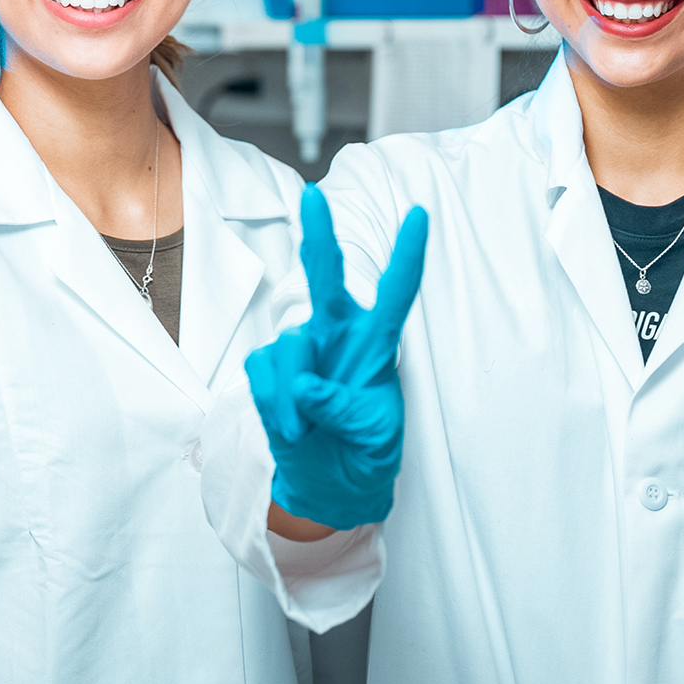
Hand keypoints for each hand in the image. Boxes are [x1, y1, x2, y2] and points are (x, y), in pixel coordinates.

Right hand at [246, 185, 427, 531]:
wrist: (329, 485)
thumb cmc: (365, 452)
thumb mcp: (374, 436)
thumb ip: (346, 408)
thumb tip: (307, 385)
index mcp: (376, 343)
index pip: (395, 294)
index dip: (407, 256)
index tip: (419, 216)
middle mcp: (337, 334)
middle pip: (327, 277)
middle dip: (319, 235)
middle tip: (314, 198)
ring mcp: (300, 349)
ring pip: (289, 349)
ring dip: (293, 397)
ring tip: (306, 431)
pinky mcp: (269, 368)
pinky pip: (263, 373)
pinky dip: (274, 404)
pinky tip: (289, 426)